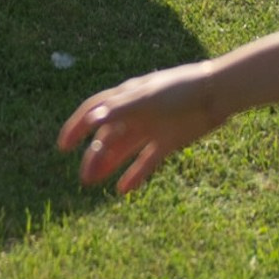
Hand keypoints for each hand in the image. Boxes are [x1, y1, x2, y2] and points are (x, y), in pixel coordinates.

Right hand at [58, 64, 223, 196]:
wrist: (216, 94)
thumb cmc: (180, 89)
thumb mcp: (148, 98)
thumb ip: (120, 110)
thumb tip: (91, 120)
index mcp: (127, 97)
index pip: (94, 111)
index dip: (76, 127)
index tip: (62, 146)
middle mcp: (135, 114)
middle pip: (108, 136)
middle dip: (94, 155)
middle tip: (84, 179)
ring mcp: (151, 128)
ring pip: (123, 150)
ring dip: (109, 165)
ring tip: (94, 183)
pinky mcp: (167, 141)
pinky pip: (146, 161)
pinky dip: (134, 175)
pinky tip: (122, 189)